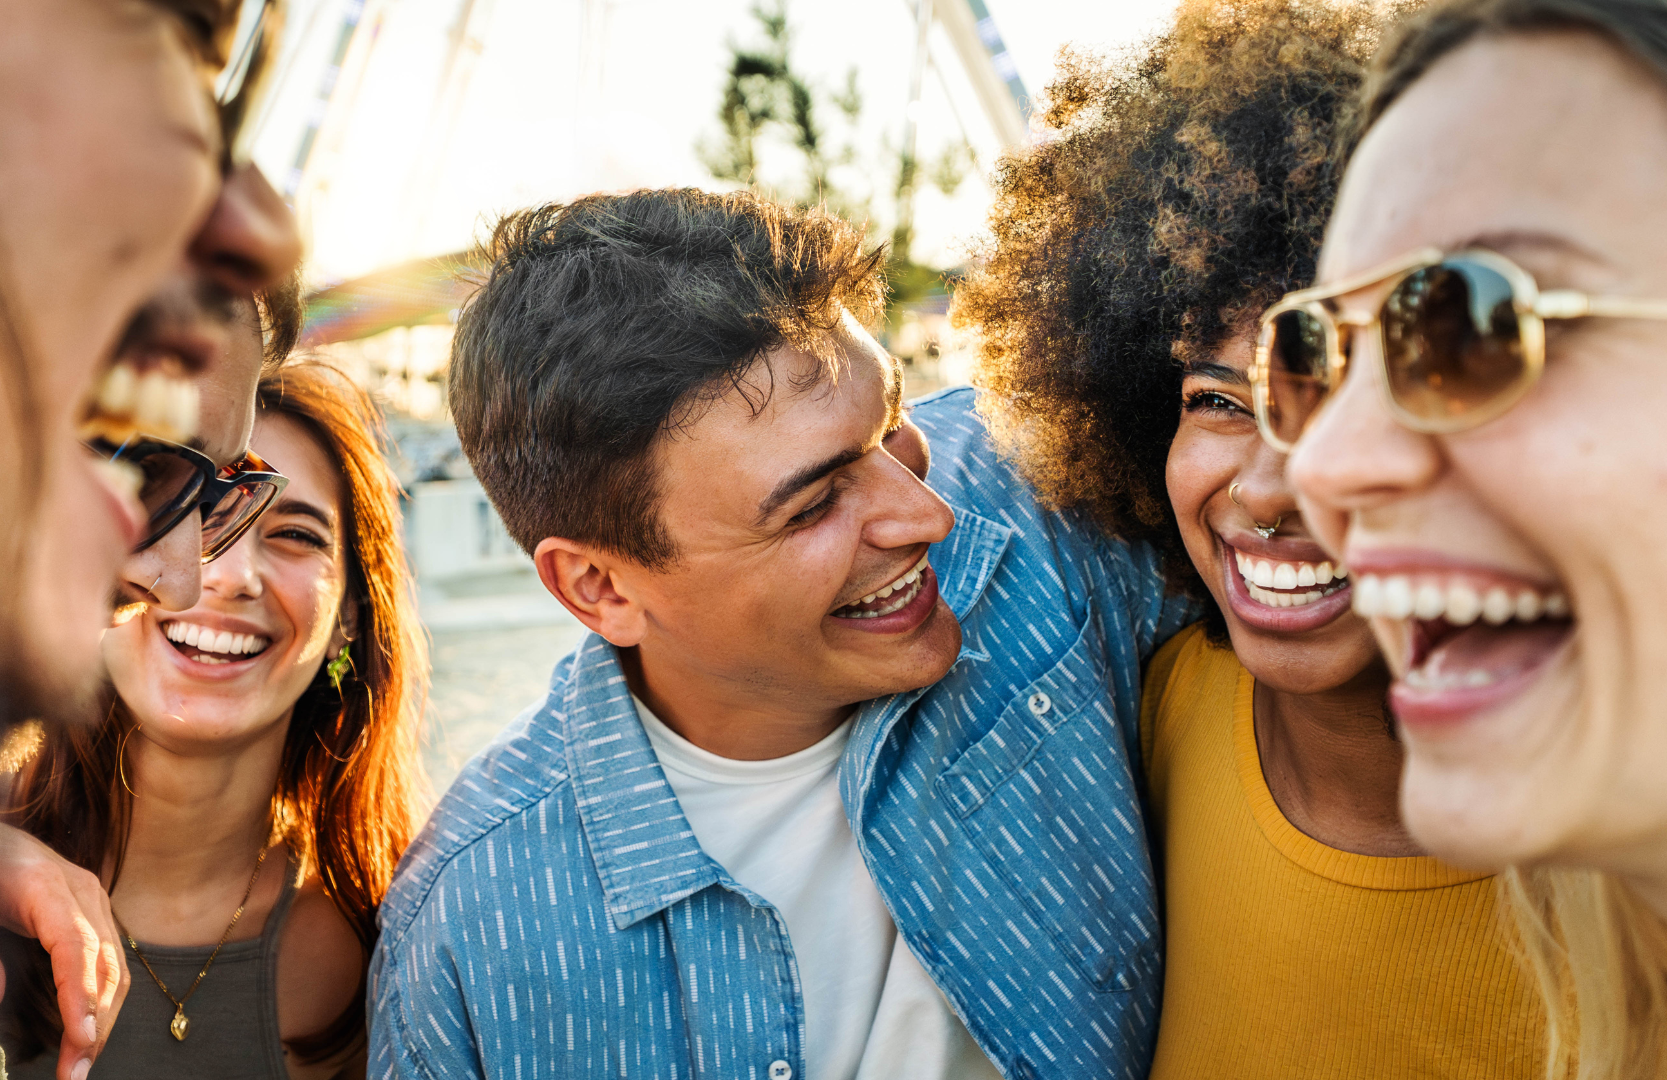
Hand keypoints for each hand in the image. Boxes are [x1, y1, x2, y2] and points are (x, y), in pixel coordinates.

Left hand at [0, 824, 127, 1079]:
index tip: (79, 1042)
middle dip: (97, 1023)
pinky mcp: (94, 912)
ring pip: (115, 967)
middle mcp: (83, 892)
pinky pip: (111, 962)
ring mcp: (94, 900)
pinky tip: (89, 1031)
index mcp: (48, 886)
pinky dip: (104, 1001)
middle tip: (75, 1073)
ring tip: (82, 1062)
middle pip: (105, 963)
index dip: (80, 997)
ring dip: (105, 1019)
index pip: (76, 948)